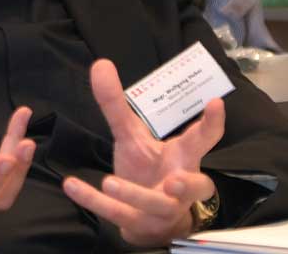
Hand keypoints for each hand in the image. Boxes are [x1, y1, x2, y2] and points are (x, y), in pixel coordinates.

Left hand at [63, 59, 225, 246]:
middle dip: (188, 184)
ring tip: (109, 182)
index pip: (202, 140)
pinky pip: (117, 213)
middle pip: (196, 186)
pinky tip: (72, 186)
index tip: (215, 103)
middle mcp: (180, 185)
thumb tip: (100, 64)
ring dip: (134, 194)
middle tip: (174, 180)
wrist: (148, 217)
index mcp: (183, 158)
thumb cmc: (148, 169)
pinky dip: (94, 202)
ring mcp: (162, 208)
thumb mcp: (131, 135)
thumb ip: (116, 105)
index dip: (211, 124)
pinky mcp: (138, 222)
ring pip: (156, 205)